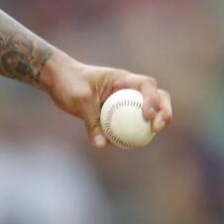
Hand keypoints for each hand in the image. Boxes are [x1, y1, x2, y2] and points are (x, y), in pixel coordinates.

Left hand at [39, 52, 172, 149]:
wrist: (58, 80)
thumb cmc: (69, 82)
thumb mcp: (78, 100)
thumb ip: (91, 121)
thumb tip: (102, 145)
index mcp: (122, 78)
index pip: (146, 84)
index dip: (152, 99)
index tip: (146, 115)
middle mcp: (129, 88)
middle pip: (158, 96)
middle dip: (164, 111)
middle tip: (157, 127)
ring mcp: (126, 99)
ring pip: (149, 110)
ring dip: (155, 122)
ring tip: (151, 136)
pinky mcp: (119, 112)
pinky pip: (131, 123)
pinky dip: (136, 132)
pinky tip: (133, 145)